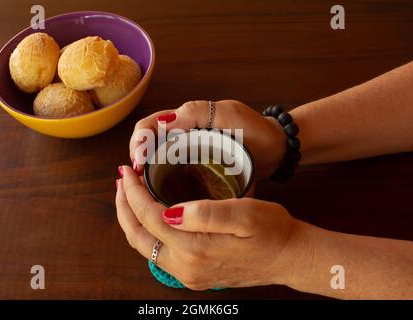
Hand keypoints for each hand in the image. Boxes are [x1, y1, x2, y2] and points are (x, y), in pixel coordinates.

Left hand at [116, 165, 299, 289]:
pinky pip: (158, 253)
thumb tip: (169, 212)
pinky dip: (147, 231)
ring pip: (145, 247)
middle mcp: (186, 267)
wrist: (290, 257)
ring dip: (133, 219)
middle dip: (124, 206)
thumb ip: (206, 213)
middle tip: (122, 180)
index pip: (149, 217)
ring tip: (130, 194)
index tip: (127, 170)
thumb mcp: (246, 214)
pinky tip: (151, 214)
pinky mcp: (194, 274)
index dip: (134, 192)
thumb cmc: (274, 232)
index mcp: (195, 249)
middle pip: (138, 237)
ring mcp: (189, 274)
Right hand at [129, 100, 285, 178]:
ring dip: (145, 170)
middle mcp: (182, 134)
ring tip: (142, 189)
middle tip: (136, 178)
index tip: (139, 162)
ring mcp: (187, 151)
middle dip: (136, 156)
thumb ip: (201, 111)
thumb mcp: (231, 115)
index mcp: (186, 118)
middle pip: (147, 142)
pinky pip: (171, 172)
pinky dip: (160, 180)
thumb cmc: (256, 130)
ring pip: (156, 158)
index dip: (139, 141)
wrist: (276, 151)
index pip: (149, 125)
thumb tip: (164, 121)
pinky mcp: (195, 168)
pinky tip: (160, 195)